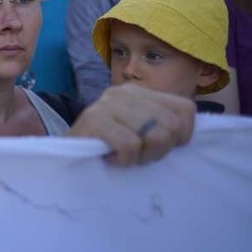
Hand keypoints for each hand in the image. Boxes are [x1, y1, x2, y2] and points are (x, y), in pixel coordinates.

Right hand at [69, 84, 194, 166]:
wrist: (65, 157)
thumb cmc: (107, 147)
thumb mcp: (139, 130)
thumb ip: (163, 125)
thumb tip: (187, 133)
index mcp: (139, 92)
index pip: (185, 109)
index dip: (182, 135)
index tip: (160, 146)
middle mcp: (123, 92)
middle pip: (170, 126)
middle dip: (159, 150)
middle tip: (138, 155)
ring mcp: (106, 104)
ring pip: (153, 135)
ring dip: (141, 157)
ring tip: (124, 156)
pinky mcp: (93, 120)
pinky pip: (129, 145)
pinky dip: (124, 159)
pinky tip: (111, 158)